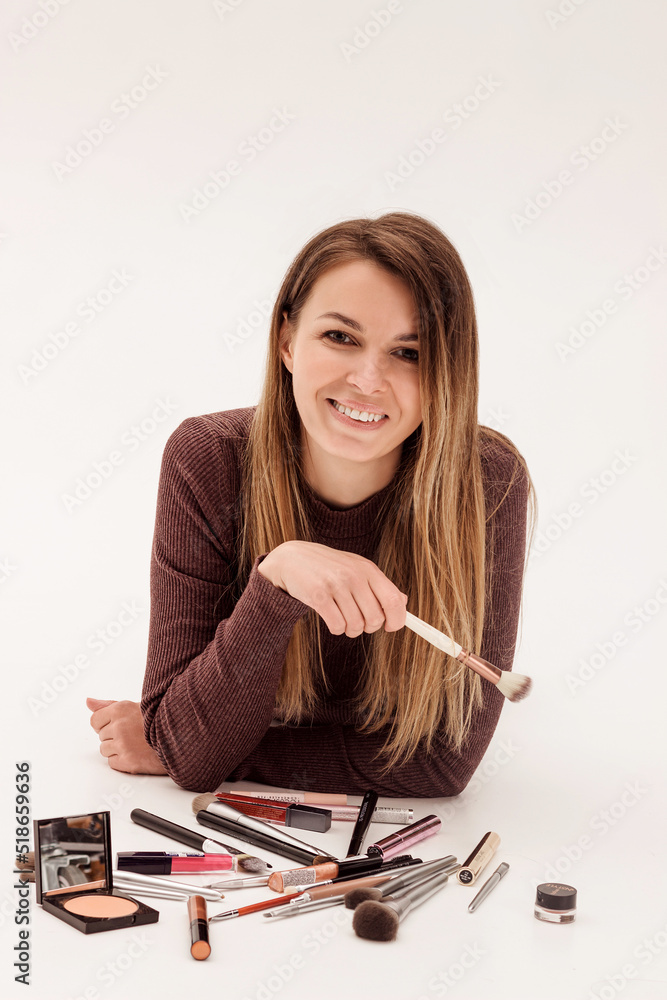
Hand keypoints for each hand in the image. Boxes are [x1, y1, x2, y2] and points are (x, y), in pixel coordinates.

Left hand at [86, 697, 167, 774]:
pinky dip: (122, 761)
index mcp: (120, 709)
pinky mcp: (128, 761)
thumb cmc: (159, 721)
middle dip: (114, 736)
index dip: (106, 724)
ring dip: (117, 749)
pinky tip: (136, 753)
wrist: (181, 738)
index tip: (118, 725)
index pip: (95, 720)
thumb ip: (108, 705)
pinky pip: (112, 762)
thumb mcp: (134, 706)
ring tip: (136, 744)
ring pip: (104, 750)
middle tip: (134, 734)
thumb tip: (88, 701)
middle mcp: (120, 726)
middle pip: (101, 736)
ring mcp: (123, 744)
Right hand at [257, 540, 407, 637]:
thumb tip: (404, 602)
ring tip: (342, 618)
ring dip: (350, 629)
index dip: (397, 620)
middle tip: (359, 621)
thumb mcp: (357, 569)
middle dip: (368, 627)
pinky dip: (336, 629)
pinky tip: (331, 618)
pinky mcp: (318, 596)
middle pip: (375, 619)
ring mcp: (335, 585)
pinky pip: (337, 626)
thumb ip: (380, 585)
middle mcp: (354, 576)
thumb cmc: (329, 567)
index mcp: (368, 569)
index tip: (391, 626)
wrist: (293, 559)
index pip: (394, 600)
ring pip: (356, 626)